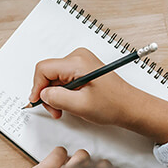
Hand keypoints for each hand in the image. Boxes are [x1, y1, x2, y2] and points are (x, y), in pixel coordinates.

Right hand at [28, 48, 167, 143]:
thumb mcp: (80, 105)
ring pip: (54, 76)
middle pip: (48, 73)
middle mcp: (78, 57)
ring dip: (55, 94)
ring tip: (64, 109)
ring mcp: (80, 61)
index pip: (44, 69)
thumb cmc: (113, 105)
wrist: (130, 106)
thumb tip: (42, 94)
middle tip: (55, 110)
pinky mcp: (82, 67)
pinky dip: (62, 91)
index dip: (37, 87)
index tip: (37, 101)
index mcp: (77, 62)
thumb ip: (56, 98)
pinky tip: (70, 102)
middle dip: (47, 93)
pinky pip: (63, 78)